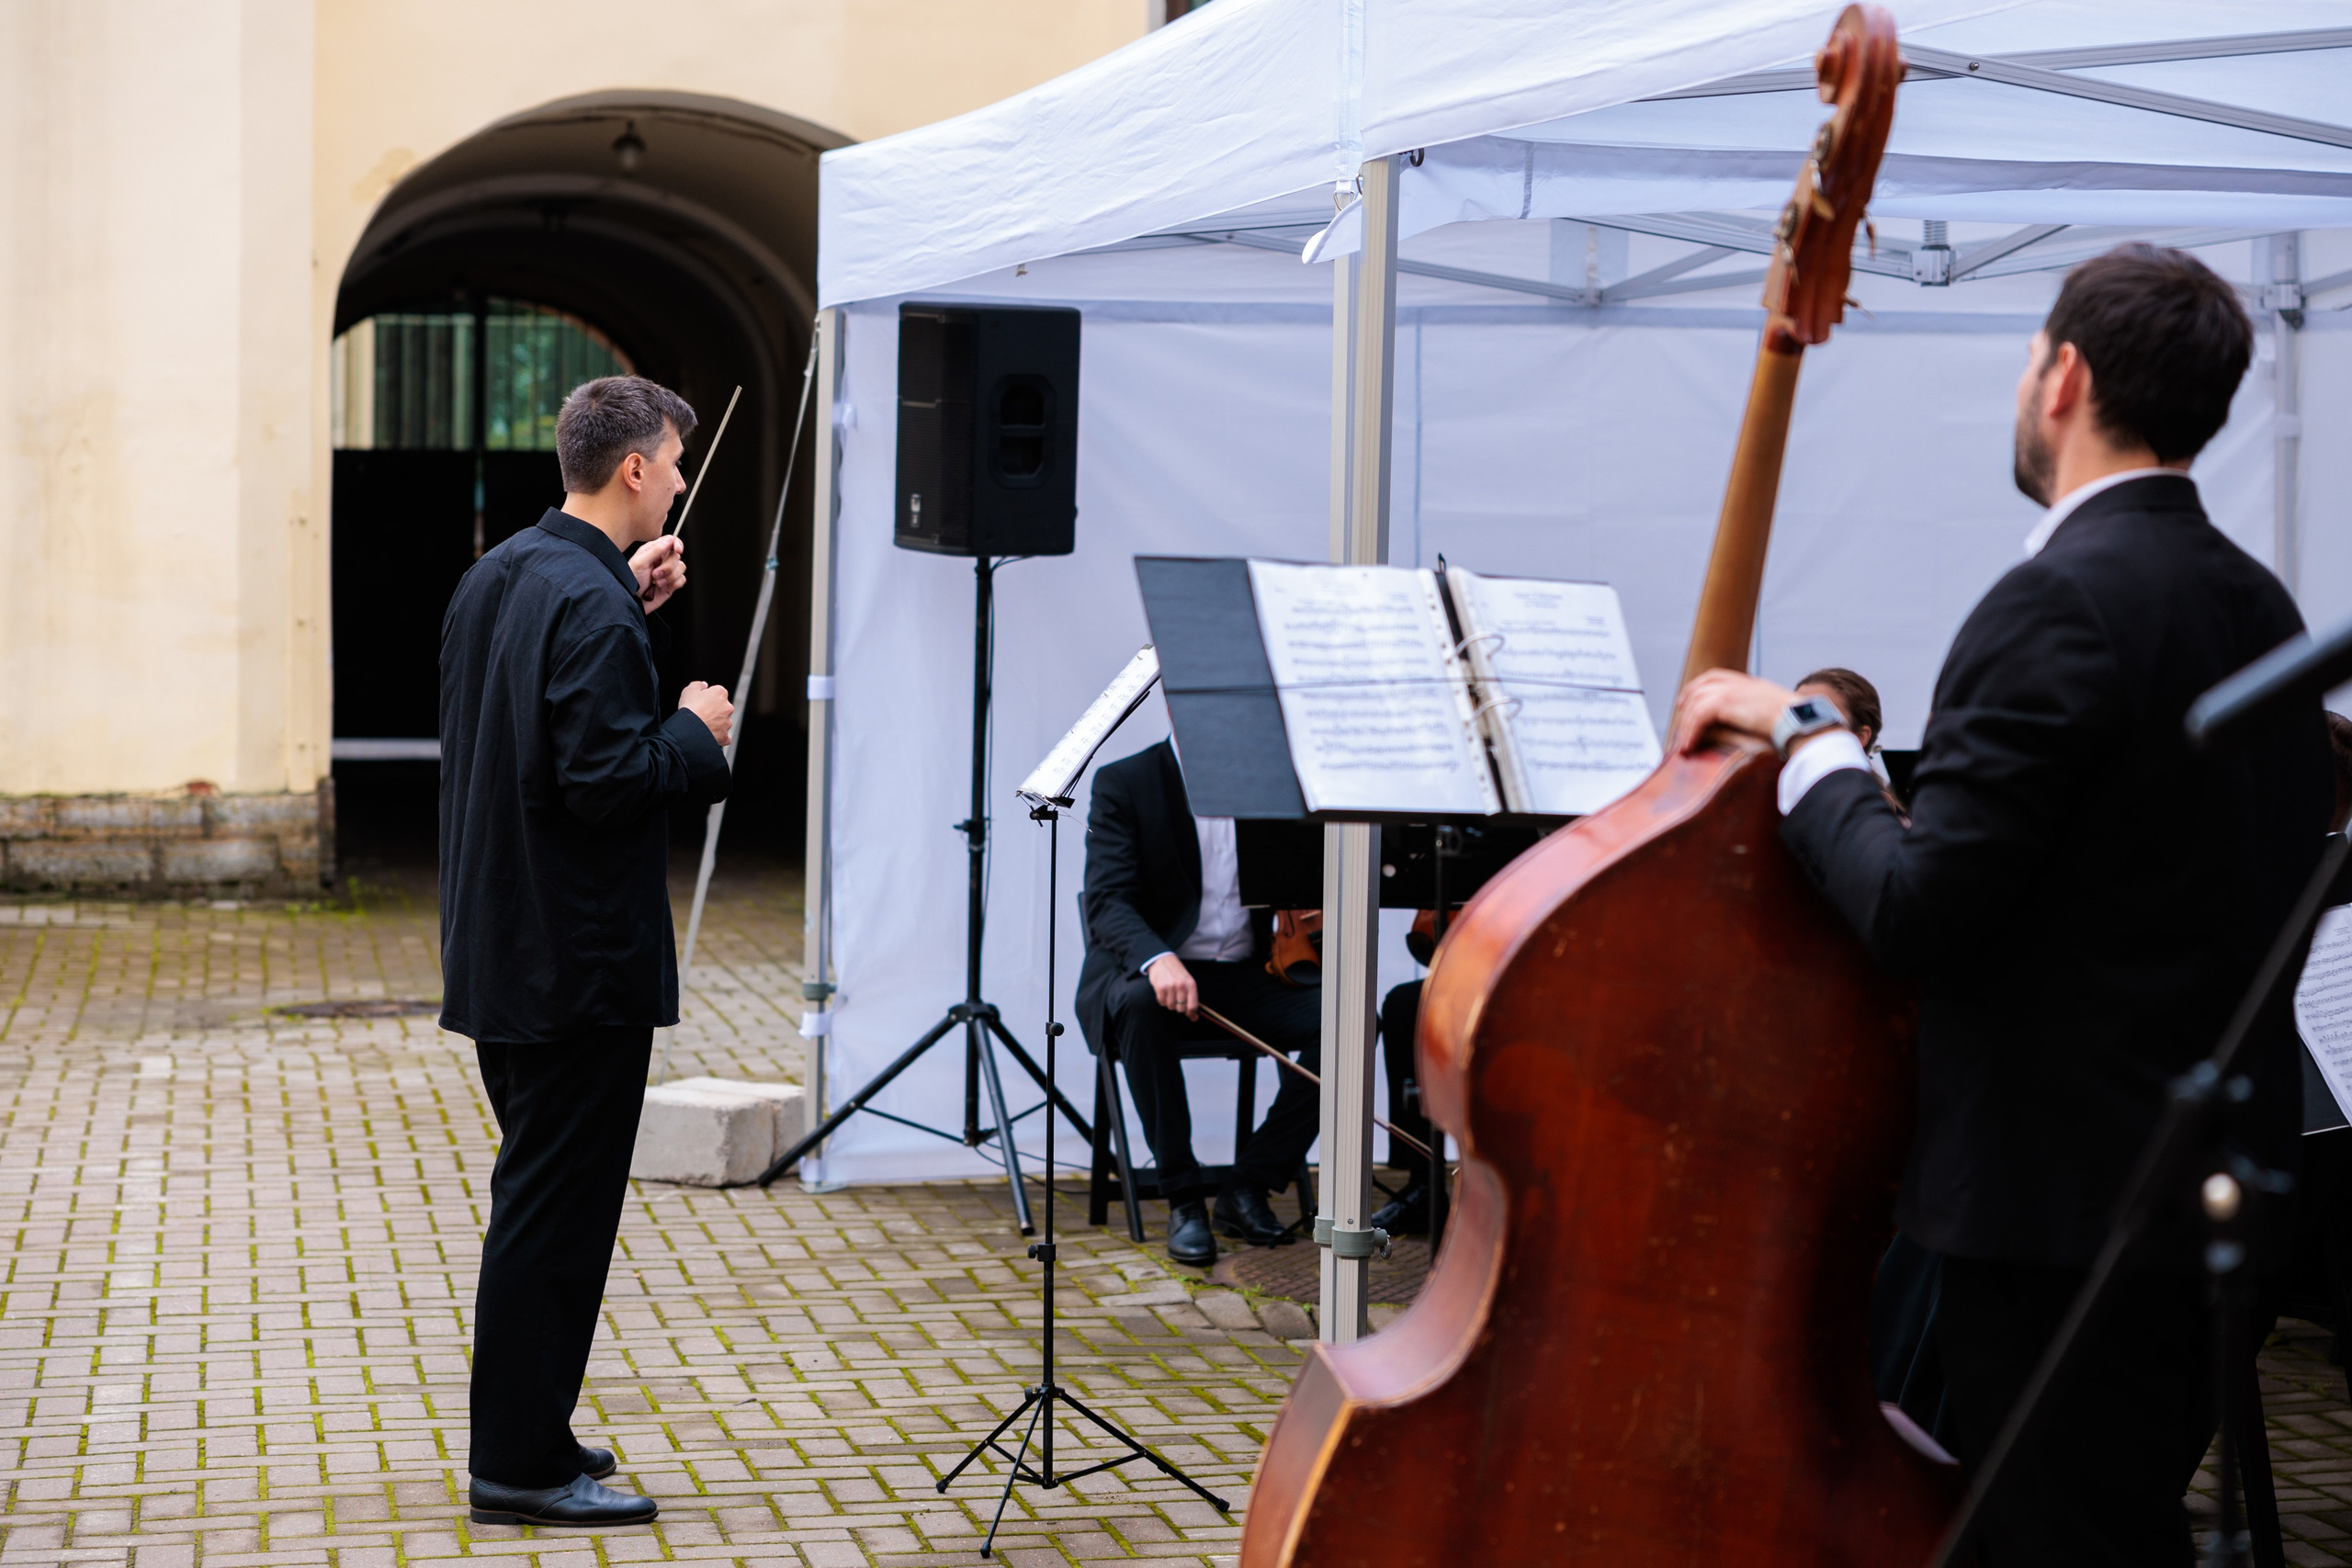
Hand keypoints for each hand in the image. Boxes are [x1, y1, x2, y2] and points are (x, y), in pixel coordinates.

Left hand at [633, 534, 685, 612]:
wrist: (633, 600)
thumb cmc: (631, 581)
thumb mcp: (640, 562)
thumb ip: (655, 550)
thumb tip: (670, 540)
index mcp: (653, 550)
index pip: (671, 541)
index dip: (677, 544)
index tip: (677, 551)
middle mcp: (662, 560)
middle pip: (677, 556)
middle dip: (667, 568)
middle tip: (655, 574)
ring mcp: (668, 572)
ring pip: (681, 568)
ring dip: (669, 578)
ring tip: (656, 582)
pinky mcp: (672, 583)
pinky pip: (682, 580)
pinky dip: (673, 585)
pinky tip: (662, 587)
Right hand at [680, 681, 733, 749]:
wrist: (688, 729)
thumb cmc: (689, 708)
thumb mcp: (689, 690)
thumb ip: (698, 684)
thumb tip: (704, 685)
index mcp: (720, 693)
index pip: (717, 692)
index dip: (707, 697)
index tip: (700, 702)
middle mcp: (728, 707)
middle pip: (722, 707)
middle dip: (713, 710)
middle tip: (700, 714)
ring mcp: (727, 722)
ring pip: (723, 721)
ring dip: (716, 723)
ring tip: (702, 725)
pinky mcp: (725, 735)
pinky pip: (724, 736)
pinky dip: (719, 736)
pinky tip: (710, 735)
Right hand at [1147, 954, 1198, 1018]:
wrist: (1163, 961)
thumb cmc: (1177, 973)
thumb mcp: (1188, 983)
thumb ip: (1192, 1000)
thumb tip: (1194, 1018)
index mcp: (1191, 984)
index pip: (1193, 1006)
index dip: (1191, 1013)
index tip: (1188, 1013)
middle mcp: (1181, 986)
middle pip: (1181, 1009)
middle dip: (1179, 1008)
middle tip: (1177, 1000)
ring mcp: (1170, 987)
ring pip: (1170, 1007)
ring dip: (1170, 1004)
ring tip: (1170, 994)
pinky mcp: (1160, 988)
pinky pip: (1162, 1003)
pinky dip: (1162, 1001)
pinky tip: (1164, 993)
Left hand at [1671, 669, 1798, 754]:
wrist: (1801, 720)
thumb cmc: (1796, 724)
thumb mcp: (1776, 714)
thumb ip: (1761, 714)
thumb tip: (1756, 728)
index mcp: (1751, 684)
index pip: (1716, 677)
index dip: (1698, 686)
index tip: (1686, 701)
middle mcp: (1740, 683)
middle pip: (1701, 686)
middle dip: (1686, 703)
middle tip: (1678, 723)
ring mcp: (1733, 689)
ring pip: (1696, 703)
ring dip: (1686, 726)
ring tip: (1684, 746)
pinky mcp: (1726, 701)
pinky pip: (1698, 716)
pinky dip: (1690, 732)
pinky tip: (1689, 746)